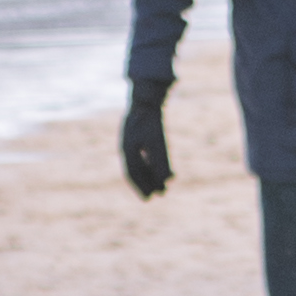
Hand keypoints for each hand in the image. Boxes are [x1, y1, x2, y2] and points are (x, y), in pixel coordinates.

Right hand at [118, 80, 172, 199]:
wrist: (146, 98)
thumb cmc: (151, 120)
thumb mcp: (158, 142)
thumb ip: (161, 161)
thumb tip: (168, 180)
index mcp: (128, 149)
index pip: (133, 173)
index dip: (141, 186)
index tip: (150, 197)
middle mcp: (127, 146)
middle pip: (135, 170)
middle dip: (145, 183)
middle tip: (156, 194)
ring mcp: (130, 139)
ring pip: (138, 162)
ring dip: (149, 174)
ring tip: (161, 183)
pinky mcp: (137, 134)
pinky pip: (140, 153)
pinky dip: (148, 163)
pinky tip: (157, 166)